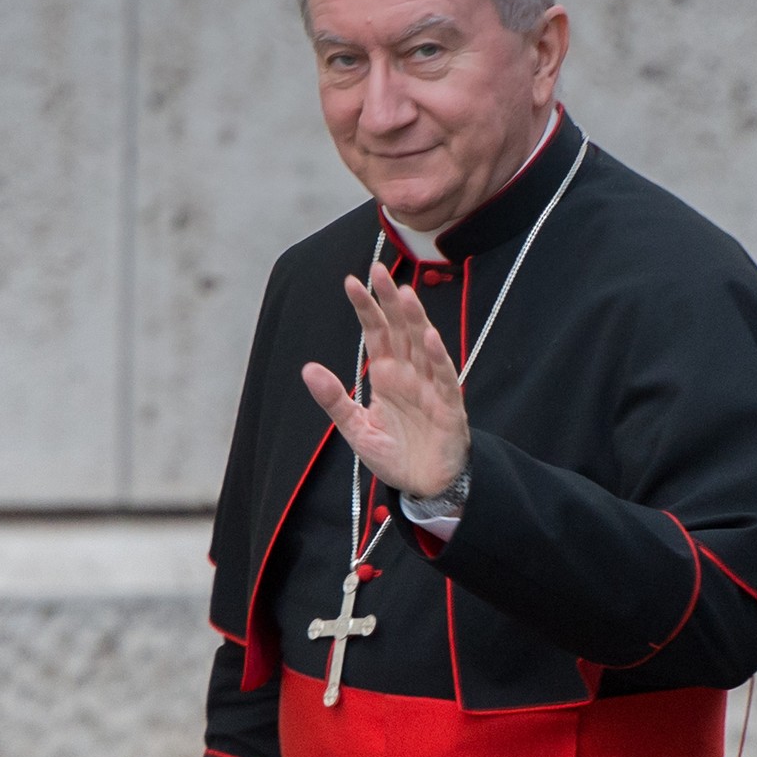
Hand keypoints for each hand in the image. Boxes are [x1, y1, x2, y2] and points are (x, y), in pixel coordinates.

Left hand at [301, 262, 469, 498]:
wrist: (426, 487)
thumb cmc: (395, 454)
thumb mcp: (355, 428)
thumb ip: (335, 399)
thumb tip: (307, 368)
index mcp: (386, 374)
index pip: (375, 332)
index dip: (365, 307)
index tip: (351, 281)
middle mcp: (409, 373)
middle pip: (399, 329)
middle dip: (388, 300)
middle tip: (377, 269)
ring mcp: (430, 386)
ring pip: (423, 345)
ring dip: (415, 319)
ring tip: (403, 293)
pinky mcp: (448, 406)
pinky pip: (444, 378)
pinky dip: (437, 358)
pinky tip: (428, 337)